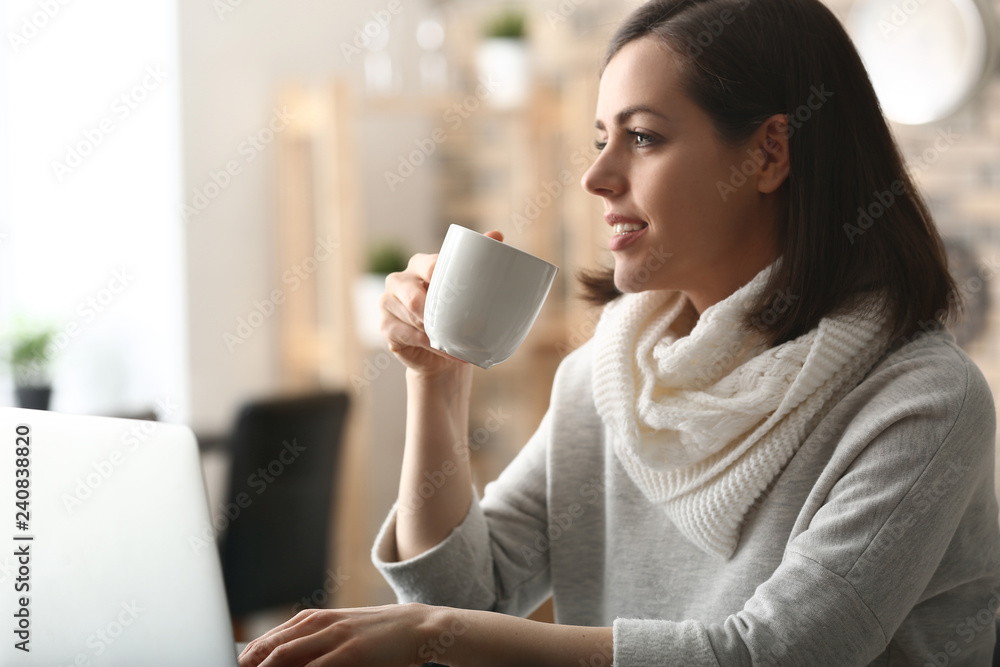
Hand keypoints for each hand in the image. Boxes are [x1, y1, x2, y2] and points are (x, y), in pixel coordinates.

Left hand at [237, 603, 440, 666]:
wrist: (416, 627)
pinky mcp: (349, 653)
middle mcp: (318, 624)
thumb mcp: (339, 633)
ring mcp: (333, 637)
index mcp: (311, 620)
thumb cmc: (376, 636)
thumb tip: (278, 661)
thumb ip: (309, 645)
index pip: (265, 642)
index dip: (244, 659)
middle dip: (247, 666)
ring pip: (284, 657)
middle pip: (268, 650)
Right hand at [379, 230, 503, 375]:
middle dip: (437, 311)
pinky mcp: (385, 327)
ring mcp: (387, 303)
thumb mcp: (465, 287)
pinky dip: (431, 346)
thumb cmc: (453, 313)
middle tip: (462, 323)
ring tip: (458, 340)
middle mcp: (398, 280)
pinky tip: (447, 351)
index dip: (443, 277)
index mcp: (419, 264)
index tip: (461, 291)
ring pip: (413, 318)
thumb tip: (496, 234)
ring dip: (437, 332)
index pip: (429, 266)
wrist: (439, 352)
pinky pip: (409, 336)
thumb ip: (478, 259)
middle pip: (415, 295)